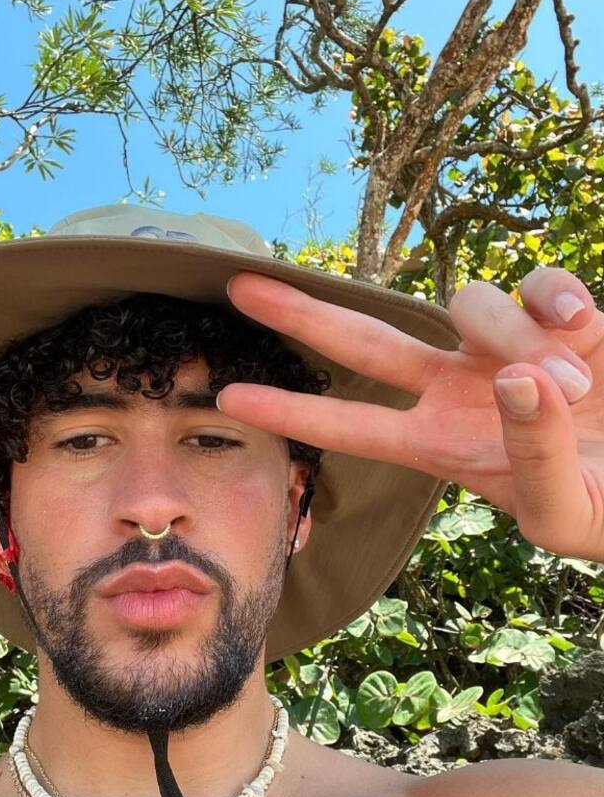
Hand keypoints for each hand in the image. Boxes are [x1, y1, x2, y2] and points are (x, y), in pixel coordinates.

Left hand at [218, 268, 603, 562]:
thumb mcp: (565, 514)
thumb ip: (536, 459)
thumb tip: (518, 382)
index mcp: (442, 445)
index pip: (353, 427)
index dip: (294, 413)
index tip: (228, 398)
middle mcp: (458, 389)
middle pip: (366, 342)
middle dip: (305, 315)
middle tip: (238, 285)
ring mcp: (505, 347)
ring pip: (470, 305)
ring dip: (516, 337)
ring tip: (578, 388)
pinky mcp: (561, 316)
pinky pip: (540, 283)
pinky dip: (557, 296)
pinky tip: (583, 326)